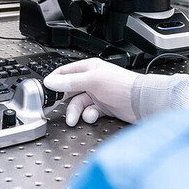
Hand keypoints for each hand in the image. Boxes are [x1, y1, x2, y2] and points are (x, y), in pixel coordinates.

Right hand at [44, 58, 188, 126]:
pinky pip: (90, 112)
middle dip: (64, 101)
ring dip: (76, 112)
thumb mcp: (92, 81)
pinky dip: (89, 116)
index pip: (65, 72)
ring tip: (75, 119)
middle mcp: (93, 80)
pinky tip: (93, 116)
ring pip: (79, 104)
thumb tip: (51, 82)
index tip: (45, 91)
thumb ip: (70, 82)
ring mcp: (99, 94)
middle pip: (70, 91)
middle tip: (55, 109)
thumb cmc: (122, 86)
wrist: (142, 102)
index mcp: (89, 68)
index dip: (54, 81)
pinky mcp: (105, 108)